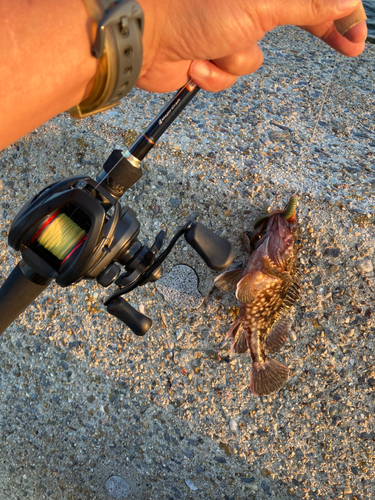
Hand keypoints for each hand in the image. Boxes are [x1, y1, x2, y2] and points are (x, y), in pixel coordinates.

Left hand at [137, 0, 366, 92]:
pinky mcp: (211, 58)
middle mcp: (246, 8)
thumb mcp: (260, 6)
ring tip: (210, 46)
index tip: (356, 38)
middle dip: (303, 37)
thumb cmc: (193, 12)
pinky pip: (228, 78)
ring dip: (232, 62)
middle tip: (348, 46)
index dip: (339, 16)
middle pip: (291, 26)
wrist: (147, 40)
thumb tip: (344, 1)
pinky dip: (213, 76)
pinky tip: (195, 63)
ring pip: (252, 62)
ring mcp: (228, 34)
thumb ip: (306, 3)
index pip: (310, 2)